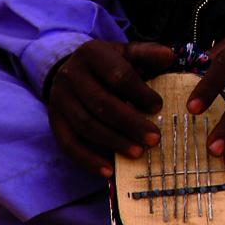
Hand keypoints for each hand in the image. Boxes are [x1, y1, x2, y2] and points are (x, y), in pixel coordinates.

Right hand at [46, 39, 174, 176]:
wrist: (69, 70)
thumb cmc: (106, 64)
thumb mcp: (125, 52)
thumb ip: (147, 54)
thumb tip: (170, 56)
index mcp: (92, 53)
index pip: (118, 75)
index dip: (139, 93)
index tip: (158, 107)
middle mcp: (71, 75)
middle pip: (102, 103)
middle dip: (130, 123)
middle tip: (154, 139)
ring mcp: (60, 99)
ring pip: (86, 125)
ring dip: (114, 142)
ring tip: (138, 153)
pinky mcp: (54, 121)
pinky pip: (68, 145)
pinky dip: (88, 160)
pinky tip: (109, 171)